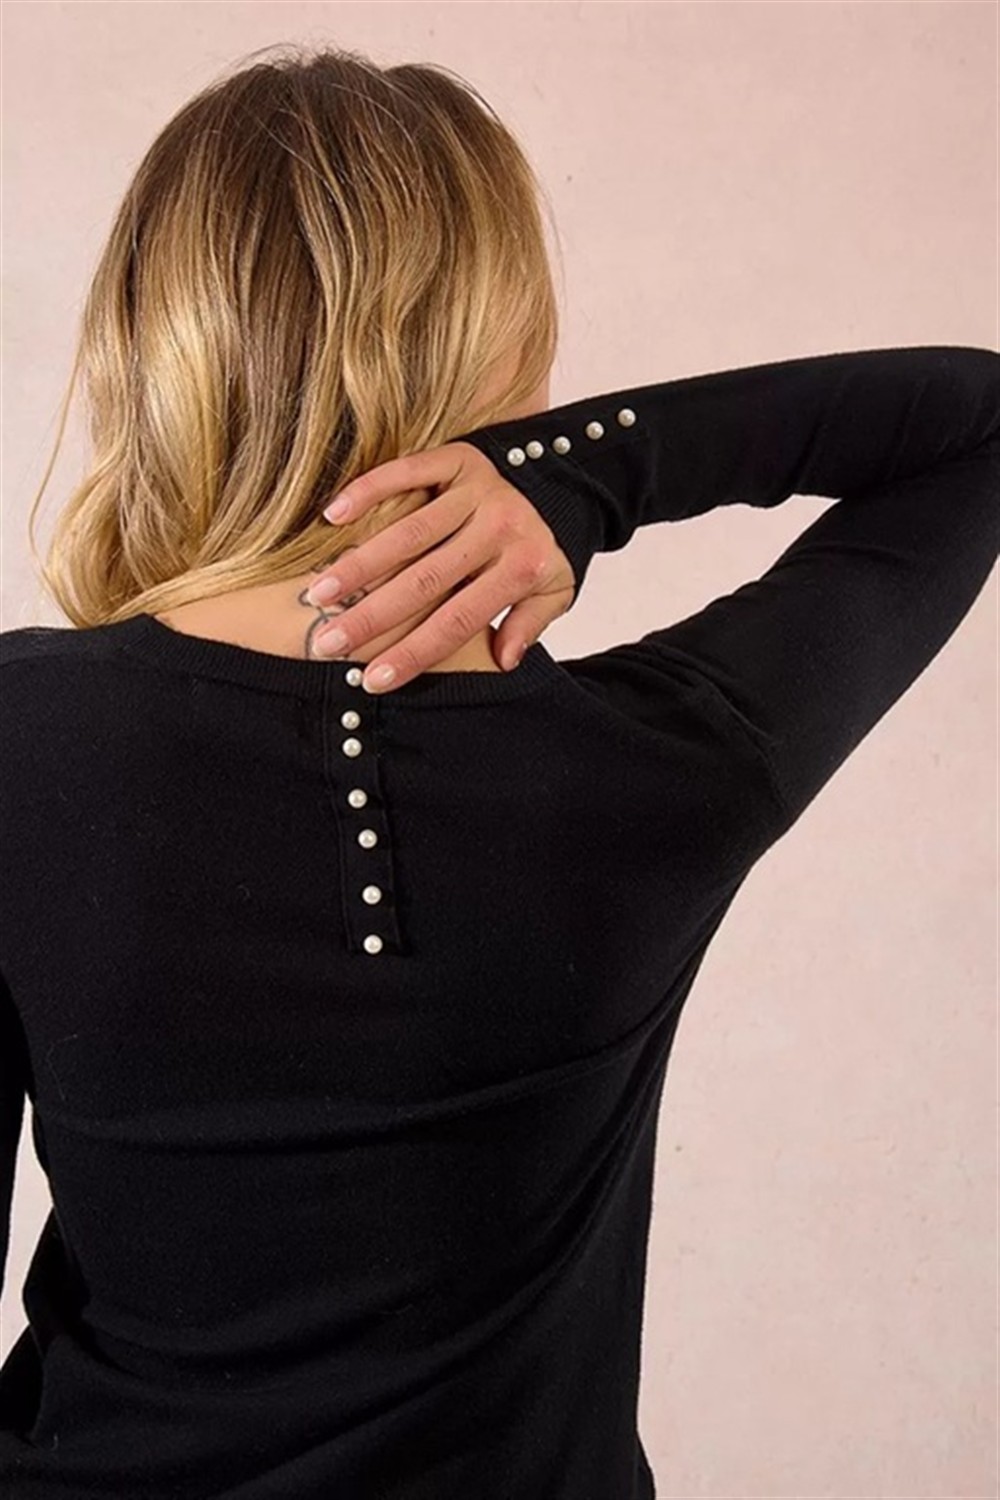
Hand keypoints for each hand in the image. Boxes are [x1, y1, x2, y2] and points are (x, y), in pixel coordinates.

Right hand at [307, 441, 575, 691]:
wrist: (573, 477)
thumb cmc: (547, 547)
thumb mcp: (555, 591)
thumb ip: (529, 624)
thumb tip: (503, 662)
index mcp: (521, 567)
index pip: (458, 620)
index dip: (415, 652)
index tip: (373, 680)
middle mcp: (497, 527)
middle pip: (424, 581)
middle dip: (372, 616)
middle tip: (326, 643)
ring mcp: (476, 489)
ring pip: (408, 532)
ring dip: (359, 563)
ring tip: (318, 593)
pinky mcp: (459, 457)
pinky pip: (407, 472)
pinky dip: (368, 490)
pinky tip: (332, 515)